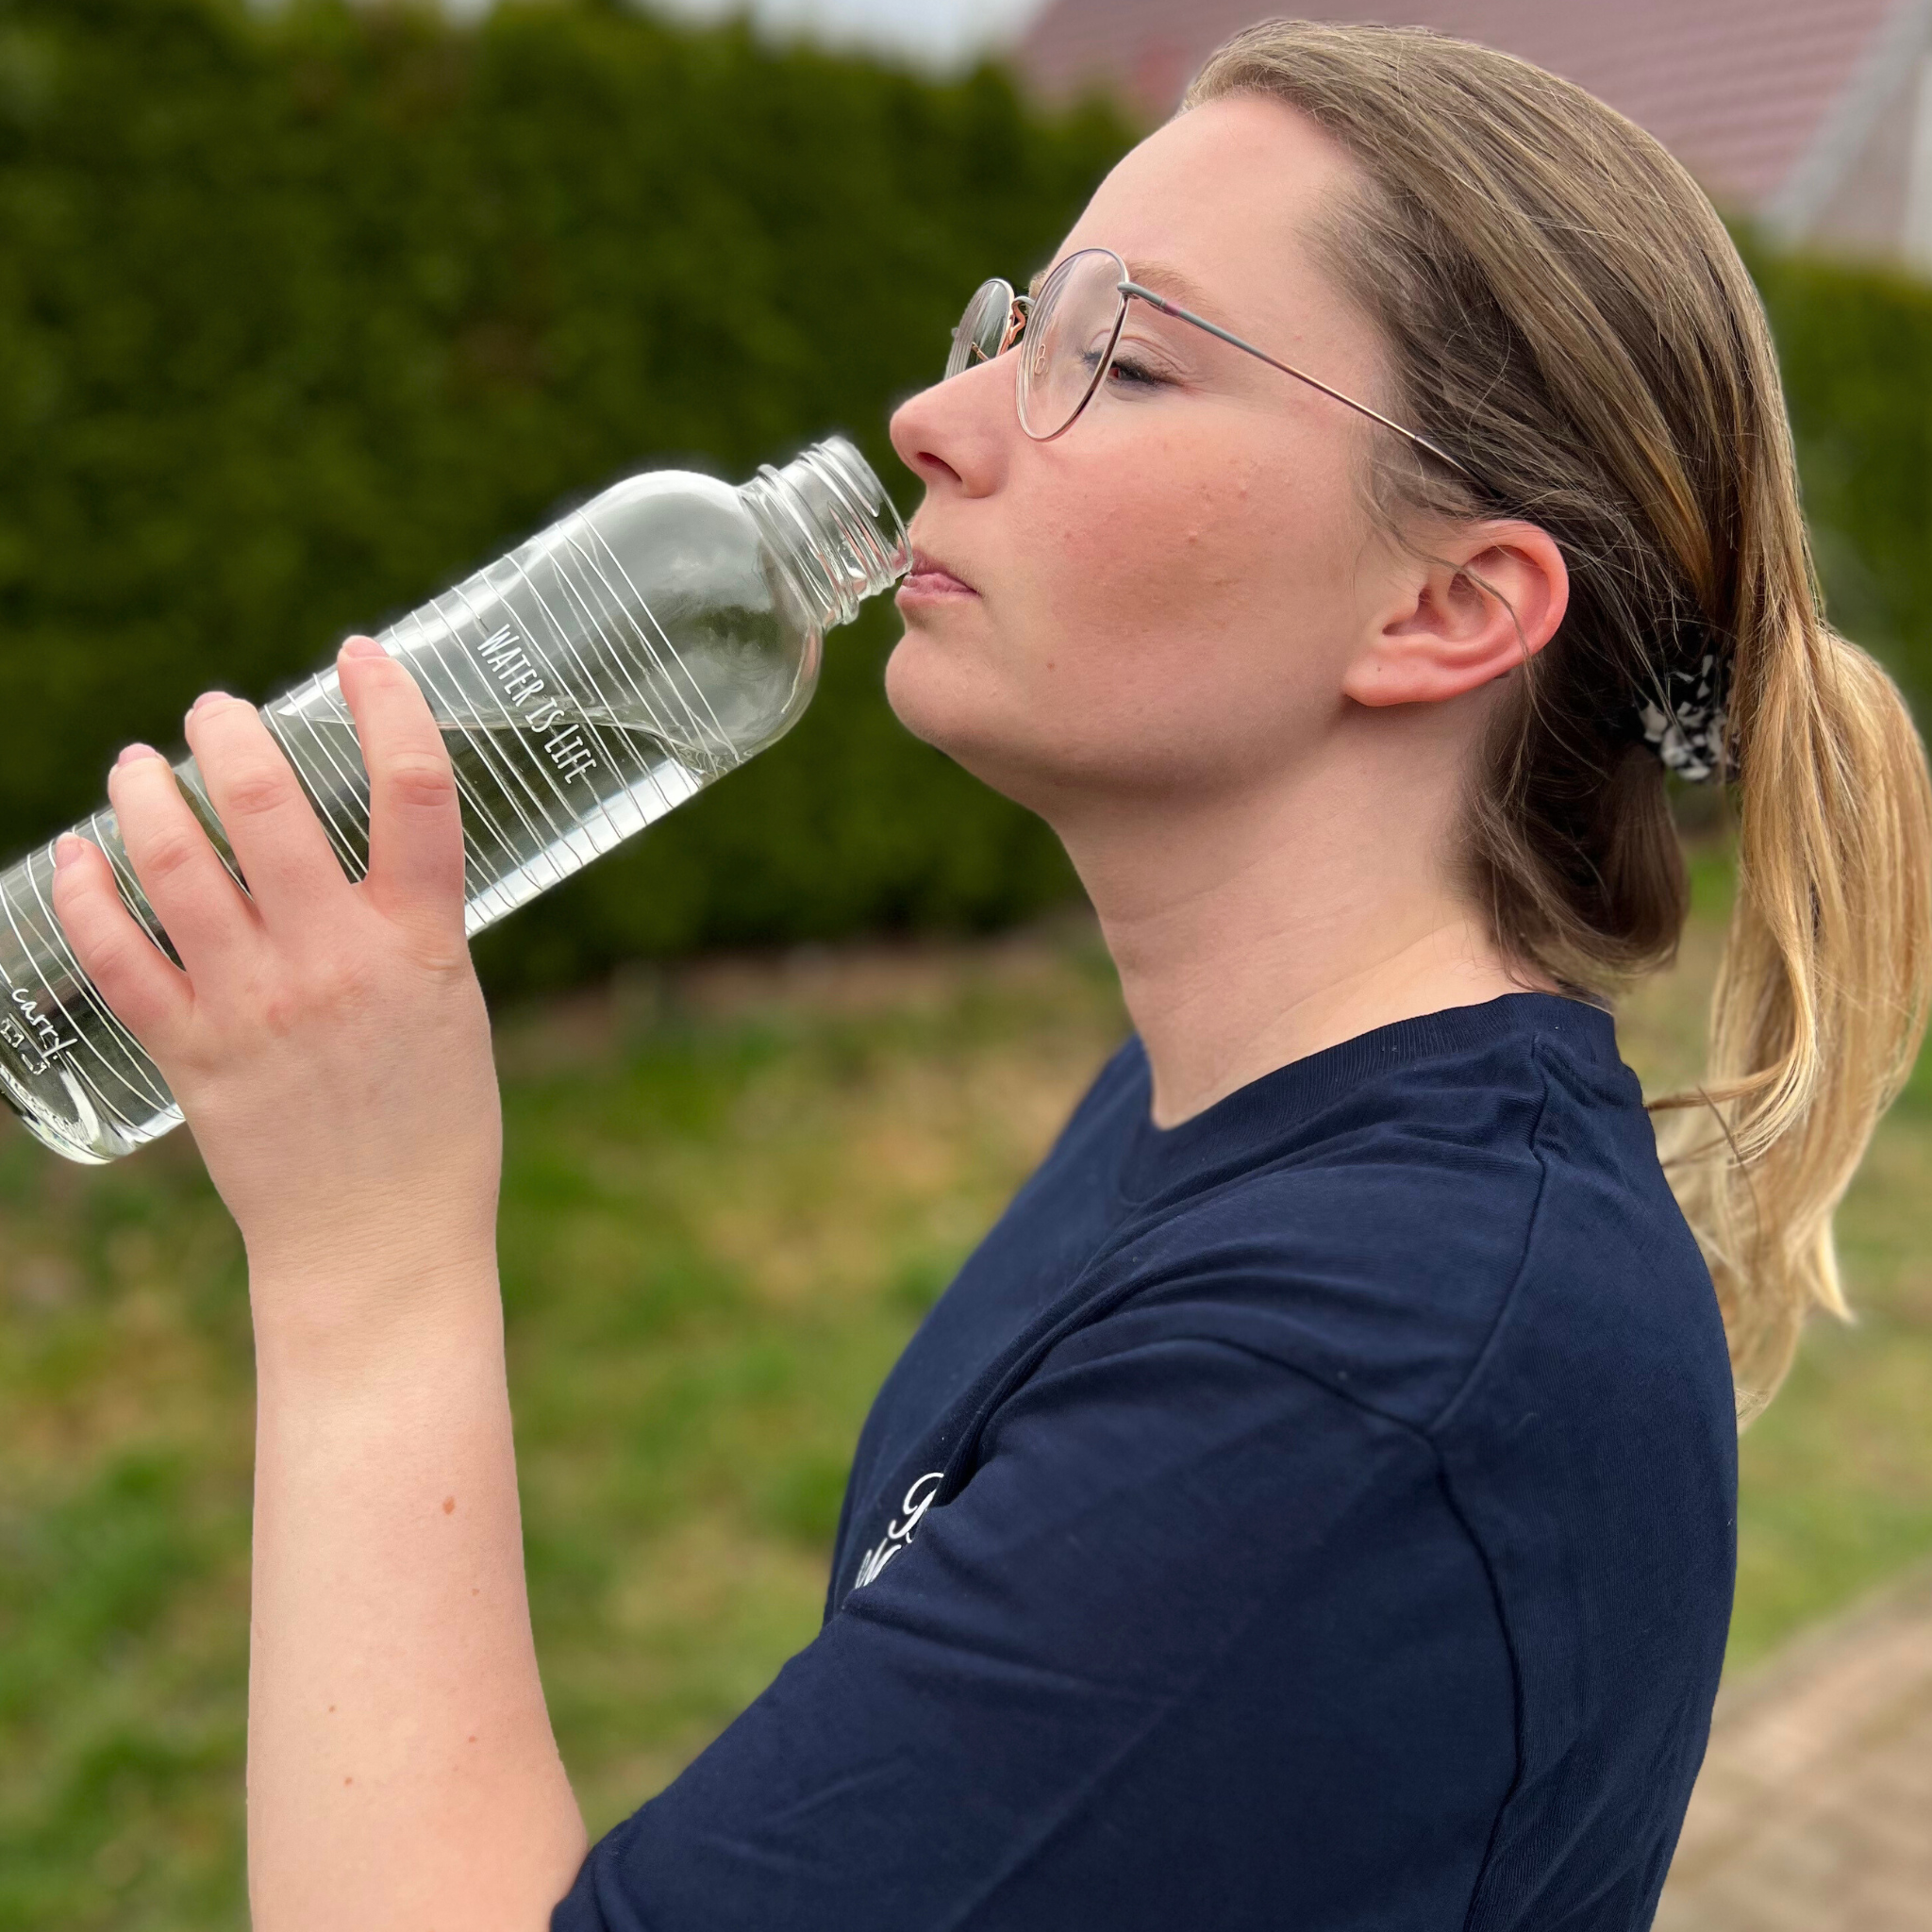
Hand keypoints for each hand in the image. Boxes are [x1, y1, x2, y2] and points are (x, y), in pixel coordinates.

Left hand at [51, 636, 500, 1358]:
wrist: (381, 1244)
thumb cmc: (436, 1129)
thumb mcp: (455, 1010)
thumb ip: (409, 932)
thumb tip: (364, 864)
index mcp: (421, 946)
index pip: (417, 792)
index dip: (390, 703)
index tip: (363, 653)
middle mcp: (335, 961)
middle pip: (273, 805)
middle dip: (231, 733)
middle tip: (214, 710)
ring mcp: (256, 1004)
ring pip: (179, 863)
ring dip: (147, 792)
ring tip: (136, 763)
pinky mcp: (192, 1053)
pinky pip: (116, 954)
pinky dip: (83, 891)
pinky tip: (74, 853)